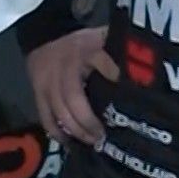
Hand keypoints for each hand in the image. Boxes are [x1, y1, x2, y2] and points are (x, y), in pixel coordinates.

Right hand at [26, 26, 115, 144]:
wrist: (46, 35)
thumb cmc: (82, 43)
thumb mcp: (102, 38)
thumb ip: (117, 52)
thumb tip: (141, 71)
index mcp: (85, 50)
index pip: (99, 59)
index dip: (109, 71)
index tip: (121, 89)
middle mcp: (64, 67)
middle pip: (73, 97)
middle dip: (88, 120)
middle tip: (103, 136)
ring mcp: (48, 81)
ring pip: (58, 111)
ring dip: (75, 130)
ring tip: (92, 142)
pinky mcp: (38, 93)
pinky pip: (45, 117)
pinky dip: (57, 132)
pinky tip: (69, 142)